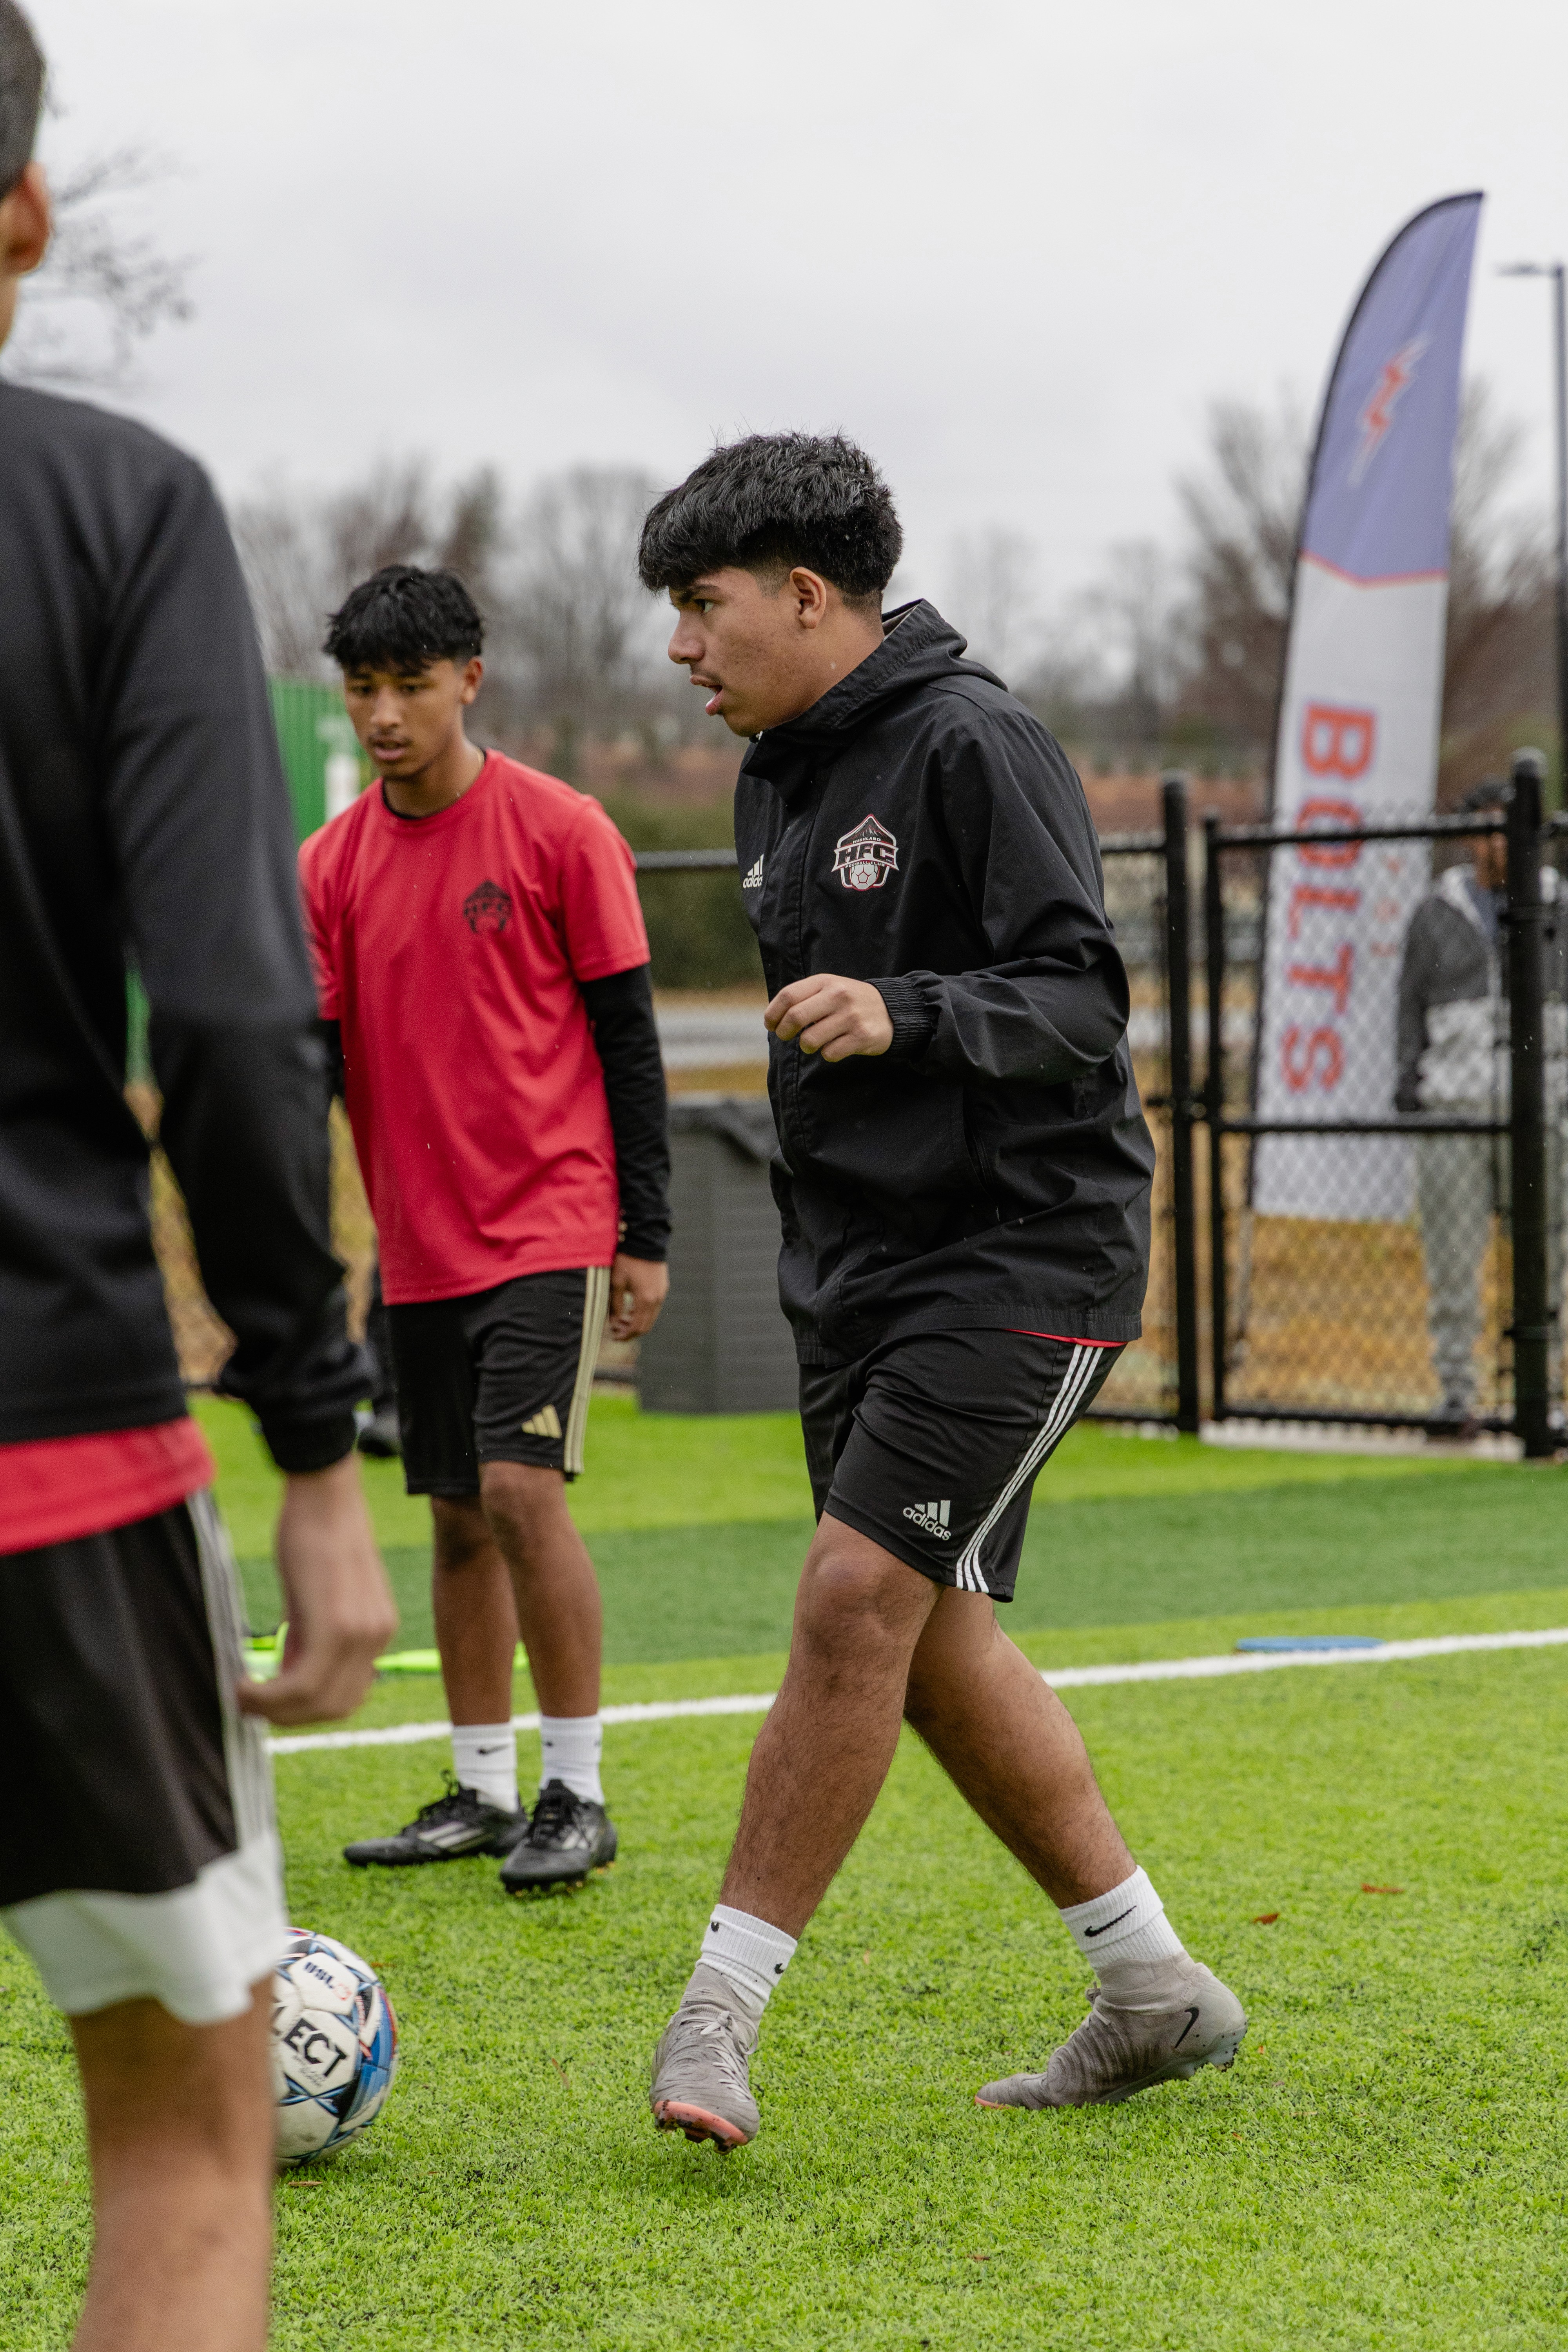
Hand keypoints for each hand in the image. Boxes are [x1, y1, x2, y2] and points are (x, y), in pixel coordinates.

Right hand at [237, 1454, 396, 1726]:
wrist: (323, 1492)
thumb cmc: (314, 1535)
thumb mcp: (317, 1598)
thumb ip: (311, 1639)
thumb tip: (289, 1677)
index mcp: (378, 1628)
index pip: (347, 1694)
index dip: (305, 1709)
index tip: (269, 1702)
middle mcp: (379, 1636)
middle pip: (334, 1707)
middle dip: (288, 1717)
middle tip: (250, 1704)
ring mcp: (361, 1633)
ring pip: (316, 1702)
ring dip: (273, 1710)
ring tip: (242, 1695)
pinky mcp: (336, 1627)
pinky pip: (302, 1685)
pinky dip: (268, 1695)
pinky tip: (243, 1684)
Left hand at [608, 1252, 668, 1339]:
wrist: (645, 1241)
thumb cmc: (628, 1260)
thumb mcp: (617, 1282)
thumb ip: (615, 1304)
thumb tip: (613, 1321)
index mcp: (645, 1300)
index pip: (636, 1327)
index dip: (625, 1335)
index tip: (614, 1336)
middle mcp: (657, 1300)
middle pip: (646, 1326)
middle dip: (631, 1332)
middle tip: (617, 1331)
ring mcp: (662, 1294)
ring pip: (651, 1318)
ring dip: (637, 1322)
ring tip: (622, 1319)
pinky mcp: (663, 1288)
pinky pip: (654, 1307)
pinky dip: (643, 1313)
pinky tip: (631, 1308)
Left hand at [765, 974, 892, 1060]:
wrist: (892, 1009)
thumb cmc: (850, 1002)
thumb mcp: (829, 988)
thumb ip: (804, 997)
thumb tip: (773, 1018)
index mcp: (826, 982)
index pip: (788, 996)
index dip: (773, 1013)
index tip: (770, 1025)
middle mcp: (838, 996)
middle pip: (795, 1017)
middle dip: (784, 1032)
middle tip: (785, 1036)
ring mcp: (851, 1016)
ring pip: (810, 1040)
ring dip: (806, 1046)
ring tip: (813, 1042)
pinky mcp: (861, 1036)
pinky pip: (829, 1053)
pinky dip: (826, 1054)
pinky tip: (835, 1046)